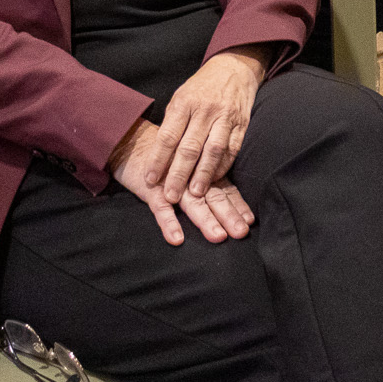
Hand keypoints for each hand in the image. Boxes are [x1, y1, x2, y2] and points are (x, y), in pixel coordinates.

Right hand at [110, 119, 255, 245]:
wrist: (131, 143)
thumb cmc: (165, 157)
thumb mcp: (189, 165)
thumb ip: (208, 177)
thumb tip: (230, 196)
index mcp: (202, 172)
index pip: (225, 190)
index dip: (238, 205)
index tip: (250, 221)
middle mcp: (191, 178)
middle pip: (214, 196)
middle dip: (229, 215)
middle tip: (241, 232)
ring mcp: (172, 184)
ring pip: (192, 203)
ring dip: (205, 220)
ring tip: (218, 235)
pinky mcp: (152, 189)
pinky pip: (160, 208)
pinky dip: (169, 222)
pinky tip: (177, 238)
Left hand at [149, 45, 268, 201]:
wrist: (234, 68)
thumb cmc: (201, 87)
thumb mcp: (181, 97)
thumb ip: (172, 124)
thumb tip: (160, 156)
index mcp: (184, 102)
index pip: (168, 136)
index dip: (158, 160)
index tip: (150, 179)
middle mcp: (205, 110)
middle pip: (189, 147)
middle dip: (178, 174)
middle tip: (170, 195)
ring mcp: (225, 117)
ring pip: (213, 151)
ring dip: (203, 175)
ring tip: (194, 194)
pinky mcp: (242, 123)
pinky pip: (232, 149)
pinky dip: (223, 167)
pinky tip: (214, 180)